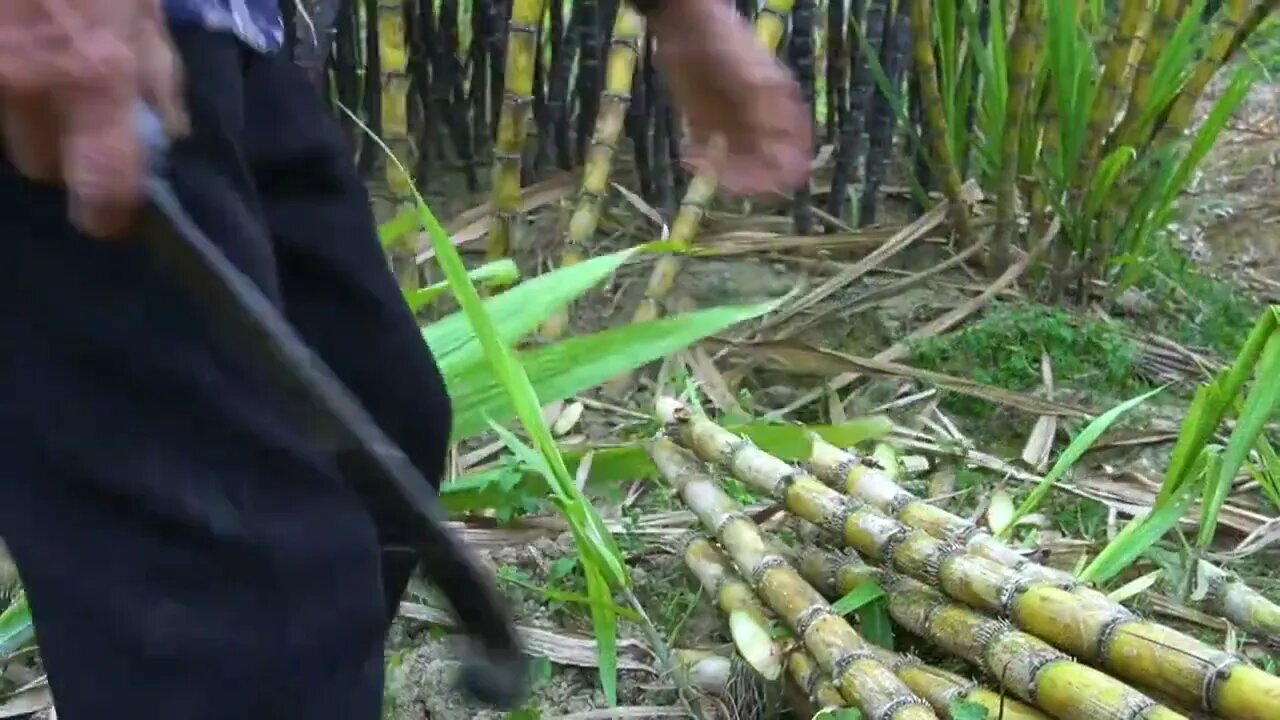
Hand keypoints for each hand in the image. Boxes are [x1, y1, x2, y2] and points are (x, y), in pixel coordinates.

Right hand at [0, 0, 186, 238]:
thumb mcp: (145, 4)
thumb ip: (156, 73)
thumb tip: (168, 134)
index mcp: (94, 72)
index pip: (103, 185)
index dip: (108, 211)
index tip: (112, 215)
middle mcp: (25, 80)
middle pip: (38, 162)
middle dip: (58, 143)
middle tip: (73, 102)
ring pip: (1, 127)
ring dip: (18, 105)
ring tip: (38, 52)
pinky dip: (6, 82)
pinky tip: (19, 37)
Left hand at [649, 0, 811, 196]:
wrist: (686, 26)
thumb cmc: (724, 47)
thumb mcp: (750, 79)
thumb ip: (767, 116)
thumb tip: (785, 153)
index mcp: (781, 108)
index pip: (797, 151)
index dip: (787, 172)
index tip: (769, 184)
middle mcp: (761, 121)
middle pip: (767, 165)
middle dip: (751, 178)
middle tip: (727, 180)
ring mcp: (733, 125)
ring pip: (739, 166)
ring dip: (724, 174)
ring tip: (701, 163)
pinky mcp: (705, 127)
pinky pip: (710, 157)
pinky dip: (701, 163)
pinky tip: (687, 154)